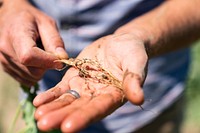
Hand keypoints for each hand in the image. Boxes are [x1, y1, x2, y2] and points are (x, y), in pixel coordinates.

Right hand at [0, 0, 67, 85]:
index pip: (29, 56)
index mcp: (16, 34)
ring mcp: (4, 60)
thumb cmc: (31, 19)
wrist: (11, 18)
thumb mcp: (47, 23)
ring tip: (39, 54)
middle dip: (47, 66)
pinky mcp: (6, 68)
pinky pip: (26, 80)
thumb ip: (54, 40)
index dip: (48, 61)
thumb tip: (63, 58)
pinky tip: (33, 60)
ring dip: (41, 70)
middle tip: (49, 53)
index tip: (60, 61)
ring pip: (31, 77)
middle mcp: (6, 49)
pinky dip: (34, 73)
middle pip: (33, 71)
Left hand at [33, 33, 147, 131]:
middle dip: (61, 117)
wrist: (120, 42)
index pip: (98, 109)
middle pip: (78, 108)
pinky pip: (61, 88)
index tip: (68, 127)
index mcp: (113, 95)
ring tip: (38, 116)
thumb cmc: (132, 52)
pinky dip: (50, 95)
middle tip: (44, 125)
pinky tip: (38, 101)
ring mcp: (84, 87)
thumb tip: (139, 99)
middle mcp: (97, 96)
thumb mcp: (136, 62)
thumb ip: (134, 79)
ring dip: (53, 108)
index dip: (83, 118)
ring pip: (67, 100)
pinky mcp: (74, 78)